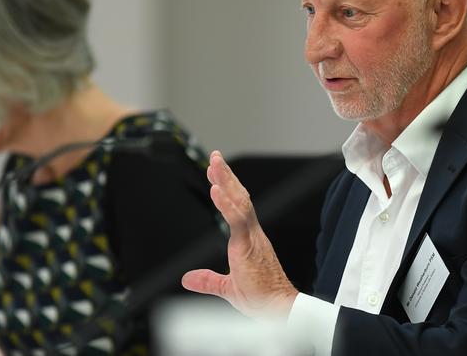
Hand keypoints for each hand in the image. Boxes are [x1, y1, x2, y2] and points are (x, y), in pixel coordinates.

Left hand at [182, 151, 298, 317]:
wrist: (278, 310)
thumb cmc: (262, 300)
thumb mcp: (228, 288)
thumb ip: (208, 280)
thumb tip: (187, 279)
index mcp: (249, 239)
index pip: (238, 207)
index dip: (229, 189)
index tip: (217, 174)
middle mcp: (253, 233)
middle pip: (239, 197)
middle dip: (227, 176)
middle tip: (215, 156)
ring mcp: (252, 237)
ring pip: (239, 201)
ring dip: (226, 181)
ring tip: (214, 163)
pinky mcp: (249, 245)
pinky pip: (237, 219)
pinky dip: (225, 203)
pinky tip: (216, 189)